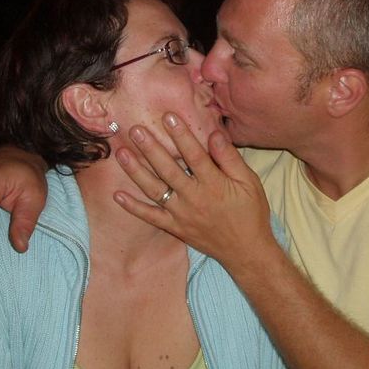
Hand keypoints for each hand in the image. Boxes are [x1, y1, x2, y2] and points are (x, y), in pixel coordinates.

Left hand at [113, 112, 276, 270]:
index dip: (181, 135)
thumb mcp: (249, 182)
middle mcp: (194, 198)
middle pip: (168, 170)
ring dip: (136, 172)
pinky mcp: (175, 228)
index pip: (194, 155)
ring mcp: (181, 214)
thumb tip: (214, 134)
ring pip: (154, 190)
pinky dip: (134, 207)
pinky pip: (151, 217)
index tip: (168, 117)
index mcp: (214, 184)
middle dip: (151, 148)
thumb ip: (230, 158)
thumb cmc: (250, 213)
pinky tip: (117, 195)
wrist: (246, 252)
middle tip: (135, 130)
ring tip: (121, 154)